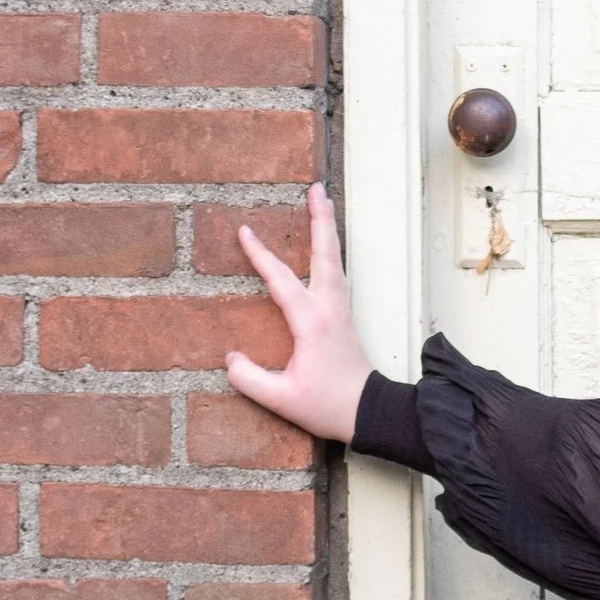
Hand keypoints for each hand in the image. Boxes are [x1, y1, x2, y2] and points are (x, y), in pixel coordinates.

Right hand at [227, 184, 375, 445]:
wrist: (368, 412)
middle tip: (317, 188)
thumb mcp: (282, 399)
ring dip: (328, 230)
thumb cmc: (328, 406)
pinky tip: (324, 246)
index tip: (245, 232)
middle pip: (325, 254)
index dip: (261, 256)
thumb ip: (250, 379)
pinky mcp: (343, 316)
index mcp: (312, 322)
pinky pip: (336, 273)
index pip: (281, 281)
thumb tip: (230, 358)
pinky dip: (329, 251)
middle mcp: (330, 308)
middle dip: (320, 219)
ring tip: (322, 203)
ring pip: (335, 259)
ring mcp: (340, 309)